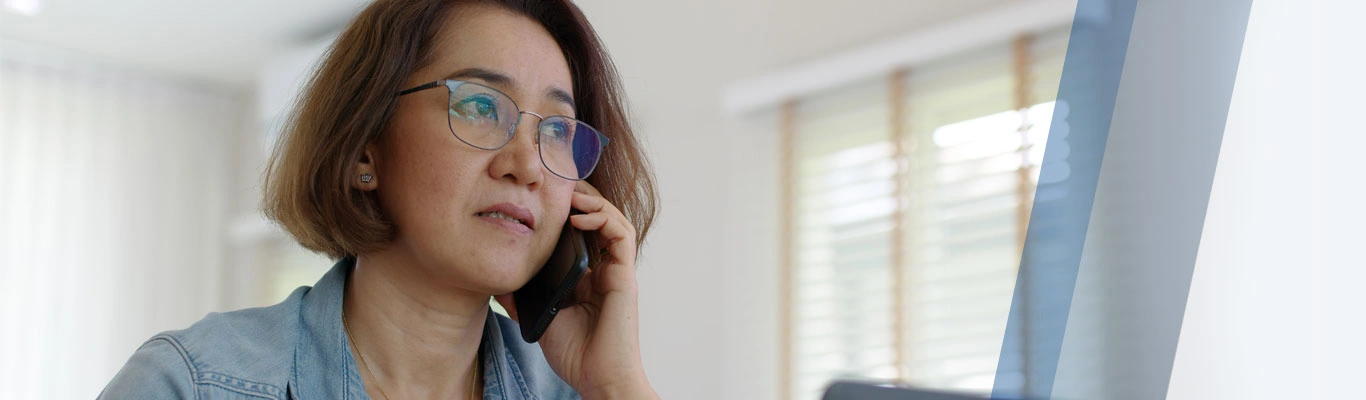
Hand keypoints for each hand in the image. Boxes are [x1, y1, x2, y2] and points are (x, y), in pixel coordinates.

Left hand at [495, 181, 657, 399]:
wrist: (597, 378)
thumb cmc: (574, 353)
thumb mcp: (539, 317)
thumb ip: (522, 297)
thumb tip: (497, 280)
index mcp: (587, 275)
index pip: (581, 230)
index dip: (567, 208)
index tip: (543, 193)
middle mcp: (604, 268)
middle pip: (598, 217)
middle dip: (580, 195)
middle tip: (556, 181)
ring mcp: (616, 270)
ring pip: (612, 218)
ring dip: (592, 200)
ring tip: (568, 192)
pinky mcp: (625, 276)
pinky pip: (621, 235)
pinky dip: (602, 218)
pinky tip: (578, 217)